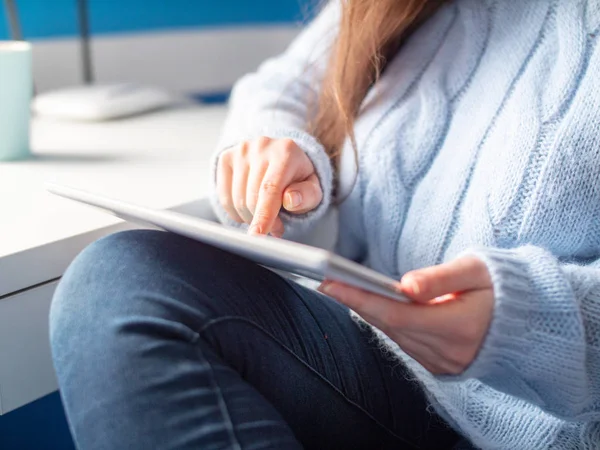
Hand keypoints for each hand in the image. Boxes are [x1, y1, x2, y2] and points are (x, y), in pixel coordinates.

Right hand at [216, 137, 322, 236]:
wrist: (282, 156)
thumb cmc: (299, 178)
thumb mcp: (313, 189)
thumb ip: (307, 195)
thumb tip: (290, 200)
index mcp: (285, 152)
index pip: (270, 189)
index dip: (263, 215)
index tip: (258, 235)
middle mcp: (261, 147)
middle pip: (252, 198)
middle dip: (262, 220)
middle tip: (275, 227)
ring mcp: (241, 151)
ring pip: (237, 200)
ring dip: (249, 217)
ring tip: (264, 214)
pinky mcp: (226, 158)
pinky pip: (224, 196)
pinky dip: (235, 211)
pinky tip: (248, 208)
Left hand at [319, 255, 493, 374]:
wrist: (528, 321)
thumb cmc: (501, 287)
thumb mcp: (476, 272)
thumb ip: (439, 278)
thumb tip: (404, 285)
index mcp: (459, 326)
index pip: (396, 314)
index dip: (360, 299)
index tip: (331, 283)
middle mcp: (449, 352)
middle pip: (390, 325)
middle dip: (356, 302)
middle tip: (327, 281)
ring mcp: (445, 363)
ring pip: (394, 335)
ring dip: (369, 313)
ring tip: (342, 290)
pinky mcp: (441, 366)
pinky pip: (405, 343)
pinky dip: (387, 324)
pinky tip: (372, 306)